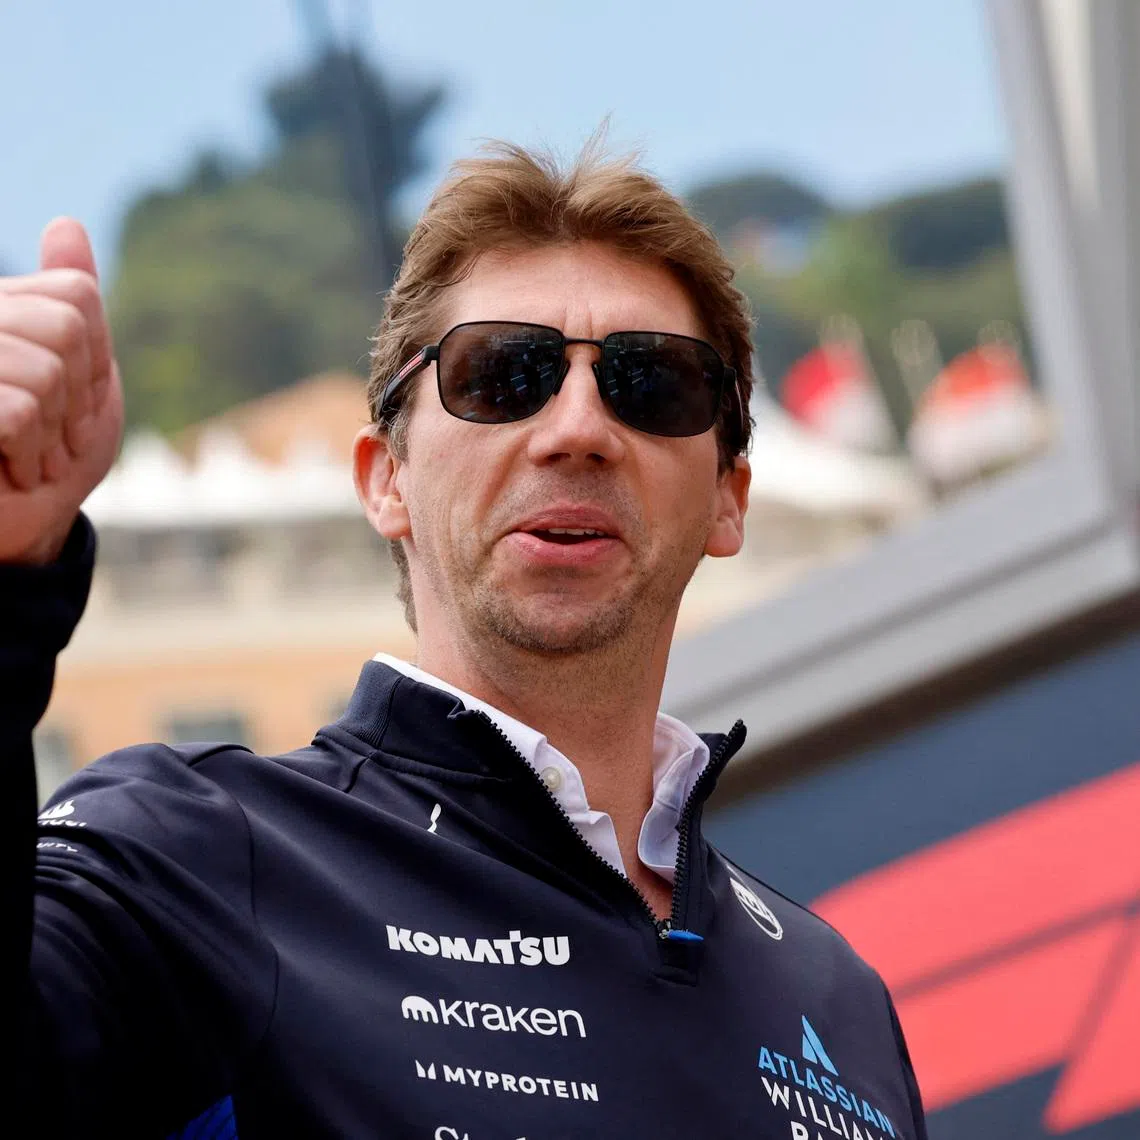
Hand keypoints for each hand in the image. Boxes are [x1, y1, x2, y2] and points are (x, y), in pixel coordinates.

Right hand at [0, 219, 123, 563]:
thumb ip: (71, 305)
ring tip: (27, 453)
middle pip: (64, 328)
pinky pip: (17, 410)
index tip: (72, 402)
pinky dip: (29, 452)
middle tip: (49, 435)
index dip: (95, 359)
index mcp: (0, 310)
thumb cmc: (48, 455)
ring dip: (52, 432)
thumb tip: (66, 224)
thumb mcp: (81, 378)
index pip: (78, 296)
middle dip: (77, 398)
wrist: (19, 528)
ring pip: (43, 370)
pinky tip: (10, 469)